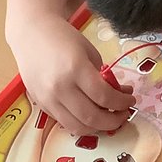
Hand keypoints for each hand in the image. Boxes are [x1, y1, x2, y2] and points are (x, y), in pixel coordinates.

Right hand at [13, 19, 133, 134]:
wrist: (31, 33)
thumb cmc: (63, 37)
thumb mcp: (90, 52)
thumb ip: (103, 76)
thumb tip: (117, 96)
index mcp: (75, 69)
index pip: (104, 97)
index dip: (122, 103)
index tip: (131, 100)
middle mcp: (60, 88)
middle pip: (92, 118)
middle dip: (113, 121)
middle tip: (124, 114)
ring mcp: (47, 99)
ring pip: (77, 127)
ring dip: (97, 128)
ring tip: (109, 118)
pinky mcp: (40, 105)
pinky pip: (64, 122)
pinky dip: (81, 123)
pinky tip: (91, 115)